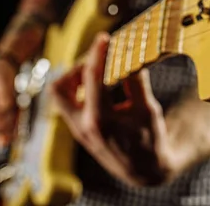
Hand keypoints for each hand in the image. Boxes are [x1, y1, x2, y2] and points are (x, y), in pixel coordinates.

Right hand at [0, 58, 16, 134]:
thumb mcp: (4, 81)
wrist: (5, 67)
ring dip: (1, 128)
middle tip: (12, 121)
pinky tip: (12, 130)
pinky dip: (2, 129)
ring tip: (13, 122)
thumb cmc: (3, 72)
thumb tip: (4, 110)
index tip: (10, 111)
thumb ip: (3, 96)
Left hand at [51, 33, 178, 186]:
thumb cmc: (150, 140)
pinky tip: (100, 86)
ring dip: (74, 79)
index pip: (91, 77)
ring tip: (98, 74)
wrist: (145, 170)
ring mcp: (78, 129)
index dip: (97, 53)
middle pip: (60, 87)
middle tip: (98, 61)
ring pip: (59, 95)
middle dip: (76, 68)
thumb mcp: (148, 109)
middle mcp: (83, 126)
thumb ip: (136, 82)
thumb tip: (130, 55)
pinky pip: (69, 103)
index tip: (103, 38)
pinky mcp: (79, 129)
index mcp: (100, 120)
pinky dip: (80, 90)